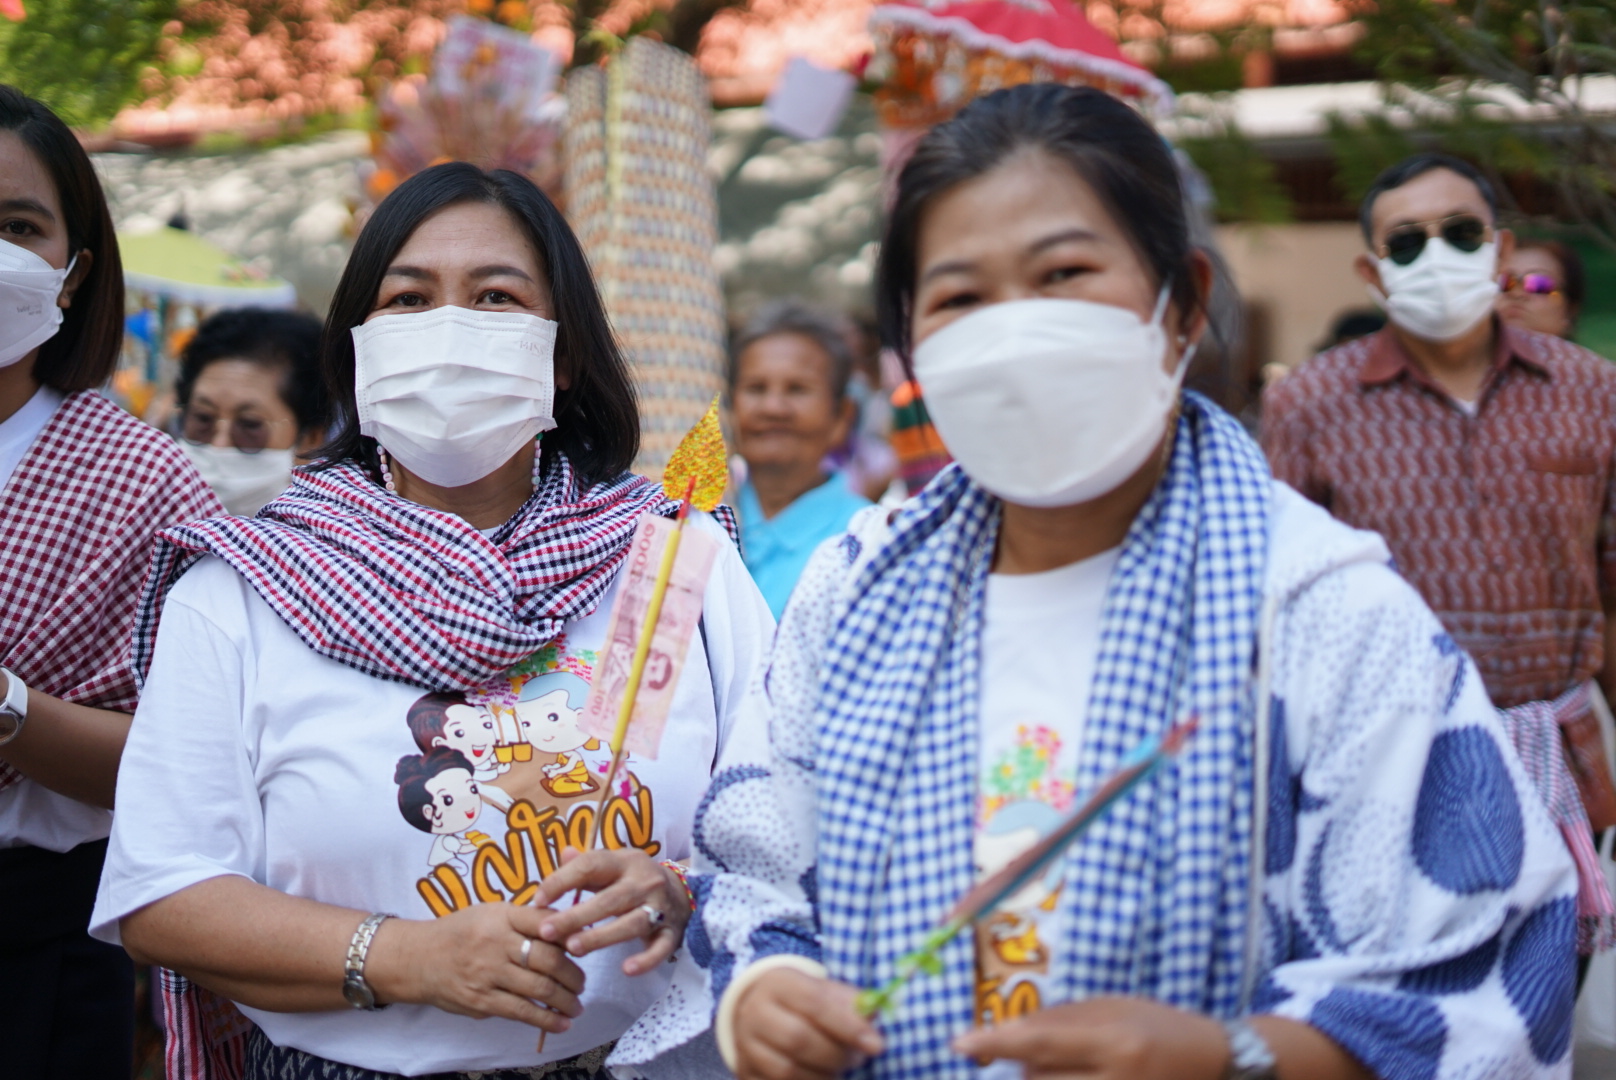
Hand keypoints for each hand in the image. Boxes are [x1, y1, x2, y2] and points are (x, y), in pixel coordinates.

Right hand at [364, 903, 584, 1032]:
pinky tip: (562, 1023)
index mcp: (501, 916)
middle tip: (583, 982)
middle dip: (574, 974)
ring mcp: (488, 973)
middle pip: (549, 958)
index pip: (546, 921)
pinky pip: (521, 1012)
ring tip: (577, 1004)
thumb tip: (569, 930)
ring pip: (540, 988)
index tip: (586, 945)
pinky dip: (546, 1020)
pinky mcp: (482, 1001)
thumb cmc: (462, 933)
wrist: (417, 959)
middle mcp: (496, 943)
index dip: (572, 934)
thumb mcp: (491, 913)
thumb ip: (526, 919)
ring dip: (566, 1000)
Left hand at [532, 848, 690, 974]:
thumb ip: (586, 863)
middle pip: (610, 899)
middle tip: (546, 931)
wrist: (683, 892)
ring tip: (573, 948)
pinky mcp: (672, 932)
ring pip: (632, 924)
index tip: (537, 900)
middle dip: (577, 916)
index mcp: (625, 862)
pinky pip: (660, 948)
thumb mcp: (613, 865)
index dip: (563, 880)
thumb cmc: (633, 880)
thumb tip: (563, 853)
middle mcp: (645, 882)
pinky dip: (646, 960)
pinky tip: (626, 970)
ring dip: (602, 936)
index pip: (592, 865)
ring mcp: (661, 908)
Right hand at [731, 968, 883, 1079]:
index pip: (815, 1003)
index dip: (849, 1025)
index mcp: (778, 983)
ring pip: (787, 1071)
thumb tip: (874, 1017)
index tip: (877, 1045)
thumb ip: (851, 1004)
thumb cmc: (805, 1003)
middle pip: (798, 1040)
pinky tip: (822, 1078)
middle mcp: (755, 1012)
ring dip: (824, 1076)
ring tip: (840, 1069)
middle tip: (857, 1059)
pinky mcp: (744, 1072)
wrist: (763, 1013)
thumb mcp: (826, 992)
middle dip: (836, 1055)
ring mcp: (745, 1045)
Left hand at [952, 997, 1227, 1079]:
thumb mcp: (1110, 1008)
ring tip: (1072, 1065)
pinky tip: (1070, 1072)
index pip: (1039, 1043)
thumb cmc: (1158, 1026)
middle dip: (1024, 1067)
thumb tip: (1005, 1037)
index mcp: (1114, 1041)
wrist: (1216, 1063)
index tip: (957, 1043)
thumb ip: (1058, 1022)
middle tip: (1038, 1052)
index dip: (994, 1043)